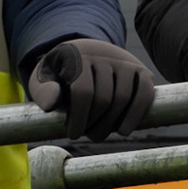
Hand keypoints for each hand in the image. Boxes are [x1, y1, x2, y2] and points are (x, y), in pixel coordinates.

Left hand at [28, 39, 155, 139]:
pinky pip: (144, 92)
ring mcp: (124, 61)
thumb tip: (52, 103)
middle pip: (104, 98)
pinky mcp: (140, 69)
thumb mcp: (43, 79)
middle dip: (95, 124)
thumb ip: (42, 91)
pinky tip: (125, 130)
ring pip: (123, 98)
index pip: (83, 91)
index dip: (79, 118)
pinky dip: (137, 114)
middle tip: (87, 135)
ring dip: (112, 124)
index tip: (74, 135)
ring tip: (100, 134)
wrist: (84, 53)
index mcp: (78, 55)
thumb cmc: (60, 73)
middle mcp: (104, 55)